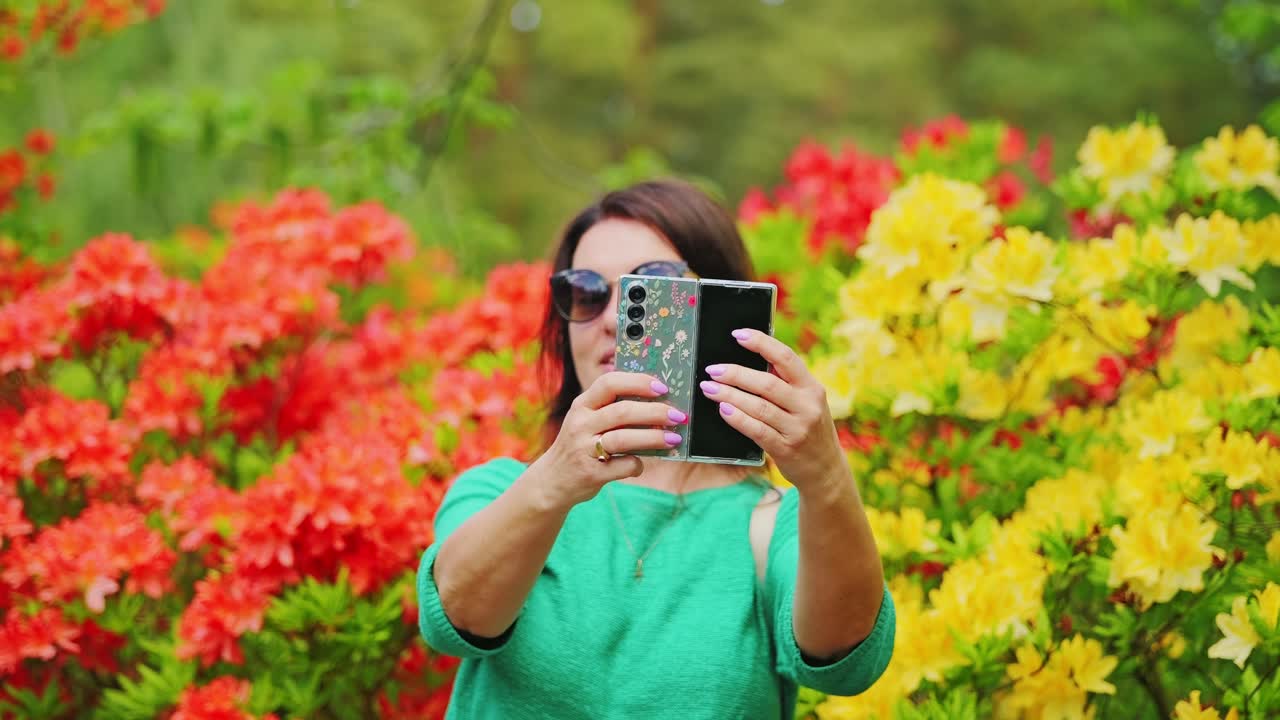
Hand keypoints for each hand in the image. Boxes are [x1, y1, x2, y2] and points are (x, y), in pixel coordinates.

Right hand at [532, 372, 687, 508]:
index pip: (609, 383)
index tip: (663, 388)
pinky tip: (642, 464)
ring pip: (623, 439)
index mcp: (582, 405)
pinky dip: (637, 464)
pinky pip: (623, 466)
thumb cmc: (581, 445)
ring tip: (674, 438)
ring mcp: (583, 449)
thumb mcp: (587, 421)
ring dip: (653, 437)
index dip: (638, 382)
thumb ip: (612, 409)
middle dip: (655, 412)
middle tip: (678, 416)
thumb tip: (659, 401)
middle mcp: (580, 424)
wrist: (552, 481)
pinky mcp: (590, 473)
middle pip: (622, 411)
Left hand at [698, 329, 847, 491]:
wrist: (826, 470)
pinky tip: (722, 409)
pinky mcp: (786, 449)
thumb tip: (748, 359)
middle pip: (767, 383)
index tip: (737, 335)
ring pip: (759, 407)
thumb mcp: (806, 402)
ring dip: (730, 395)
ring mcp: (798, 428)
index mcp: (812, 387)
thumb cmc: (808, 428)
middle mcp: (808, 405)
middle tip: (712, 370)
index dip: (761, 343)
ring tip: (709, 388)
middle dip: (736, 374)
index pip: (786, 358)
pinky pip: (757, 430)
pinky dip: (737, 418)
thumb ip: (785, 384)